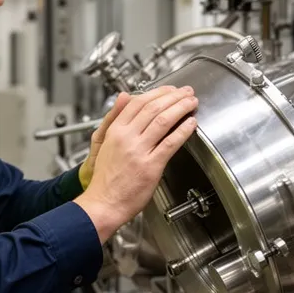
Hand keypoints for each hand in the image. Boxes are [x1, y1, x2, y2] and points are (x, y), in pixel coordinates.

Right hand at [74, 85, 197, 243]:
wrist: (103, 203)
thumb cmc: (105, 178)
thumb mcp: (103, 142)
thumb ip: (114, 118)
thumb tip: (124, 96)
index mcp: (115, 130)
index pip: (138, 102)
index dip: (157, 92)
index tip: (170, 90)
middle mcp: (126, 137)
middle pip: (153, 108)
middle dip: (173, 96)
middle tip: (186, 92)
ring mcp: (138, 151)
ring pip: (163, 120)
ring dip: (180, 108)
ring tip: (191, 103)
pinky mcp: (150, 166)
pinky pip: (170, 143)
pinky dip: (183, 130)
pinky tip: (191, 124)